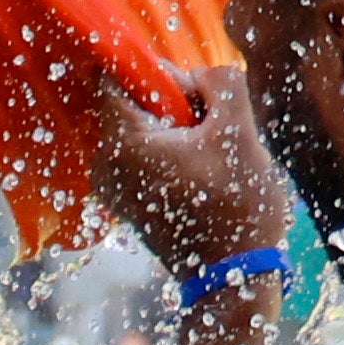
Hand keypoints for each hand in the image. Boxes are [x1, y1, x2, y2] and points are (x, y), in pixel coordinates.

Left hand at [90, 62, 289, 280]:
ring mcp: (112, 187)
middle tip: (209, 122)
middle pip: (130, 103)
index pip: (111, 75)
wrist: (234, 277)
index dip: (149, 67)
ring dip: (176, 128)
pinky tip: (202, 171)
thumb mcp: (239, 130)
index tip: (185, 82)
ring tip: (211, 152)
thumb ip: (220, 83)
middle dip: (171, 101)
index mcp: (122, 142)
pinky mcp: (126, 202)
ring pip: (140, 130)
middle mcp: (104, 164)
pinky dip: (170, 152)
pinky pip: (142, 157)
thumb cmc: (237, 206)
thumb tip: (197, 74)